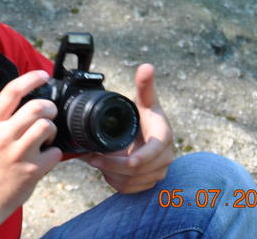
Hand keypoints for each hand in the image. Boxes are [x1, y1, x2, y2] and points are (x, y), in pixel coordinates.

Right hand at [0, 70, 62, 218]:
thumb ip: (6, 120)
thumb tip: (31, 105)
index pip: (12, 90)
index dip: (31, 78)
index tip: (43, 75)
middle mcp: (4, 134)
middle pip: (37, 106)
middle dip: (49, 107)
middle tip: (50, 114)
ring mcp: (18, 152)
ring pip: (48, 126)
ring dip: (52, 130)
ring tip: (45, 139)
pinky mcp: (32, 170)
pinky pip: (55, 152)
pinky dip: (54, 154)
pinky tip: (45, 158)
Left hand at [82, 63, 173, 193]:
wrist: (152, 135)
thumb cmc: (147, 117)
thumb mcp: (146, 101)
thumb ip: (145, 85)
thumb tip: (147, 66)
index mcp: (163, 140)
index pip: (148, 156)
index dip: (128, 159)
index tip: (105, 154)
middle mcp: (164, 159)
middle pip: (135, 172)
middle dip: (111, 165)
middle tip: (91, 156)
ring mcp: (158, 173)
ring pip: (130, 183)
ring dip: (111, 173)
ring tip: (97, 160)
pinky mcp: (149, 184)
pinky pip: (129, 190)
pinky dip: (115, 181)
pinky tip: (107, 170)